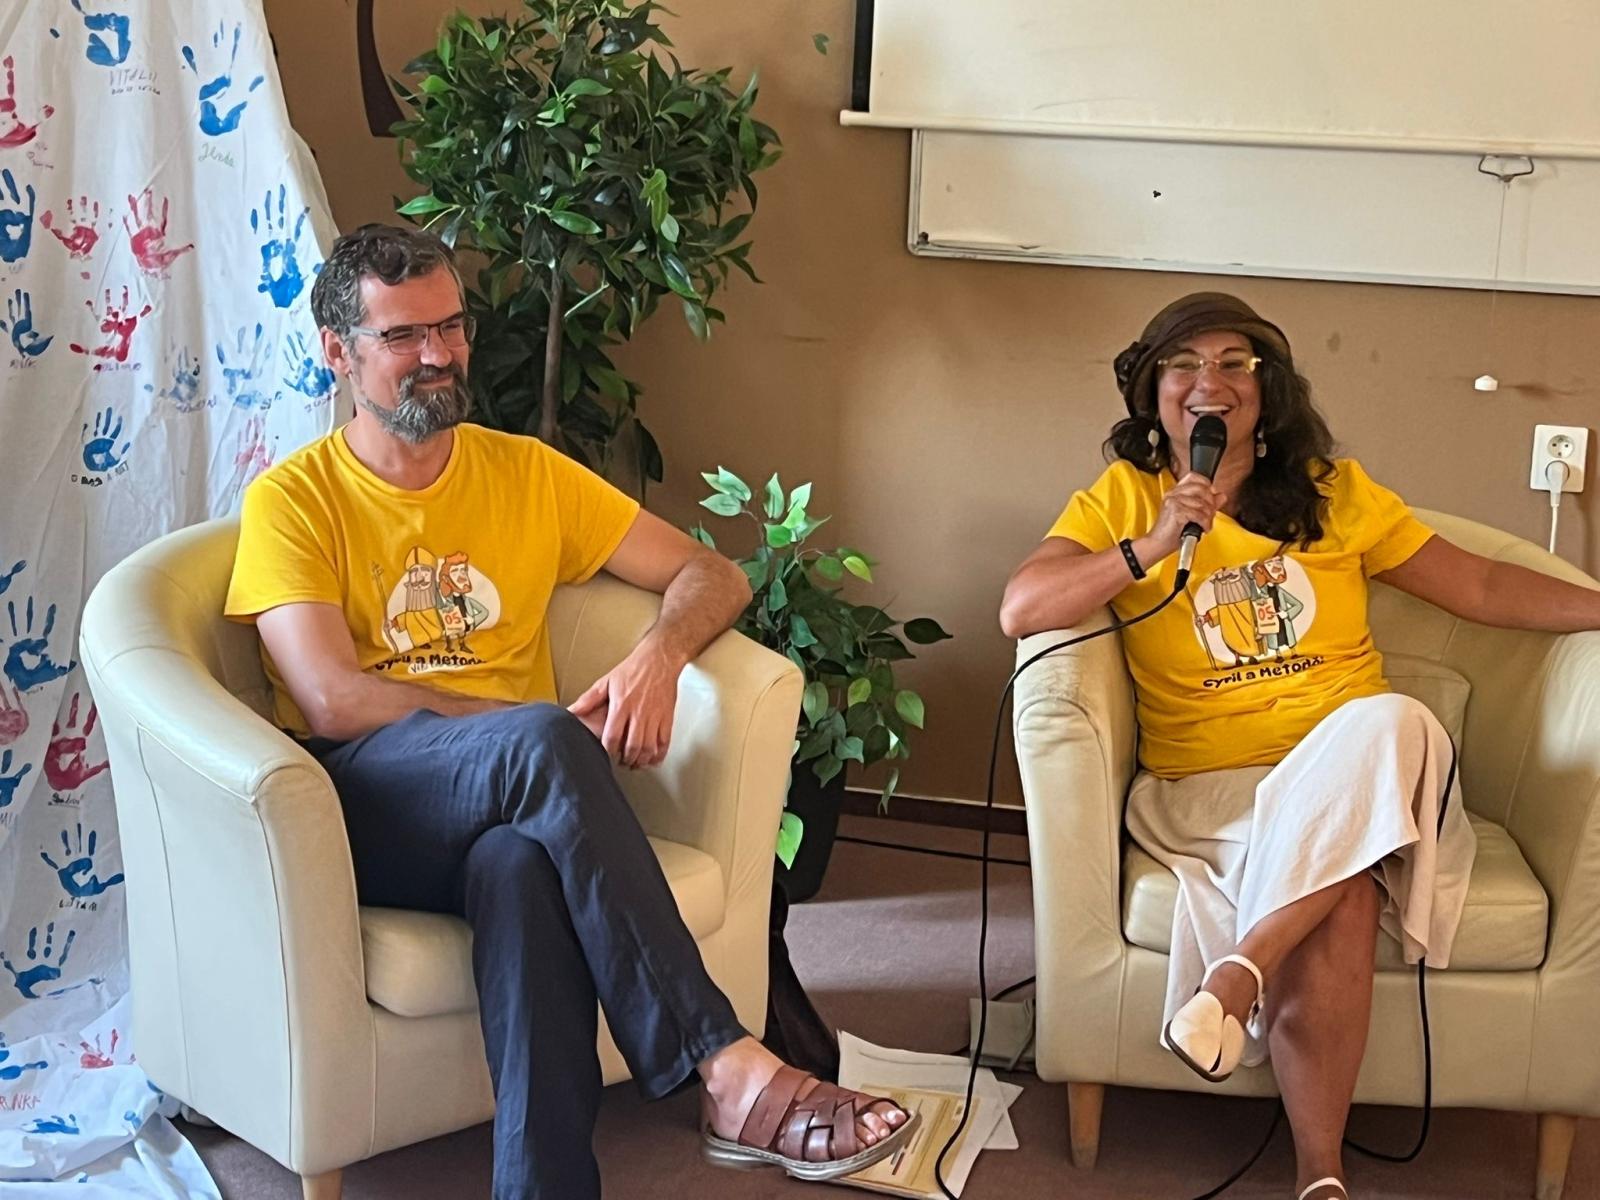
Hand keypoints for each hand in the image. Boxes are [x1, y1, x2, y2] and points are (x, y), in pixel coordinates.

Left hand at [567, 645, 680, 768]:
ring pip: (649, 748)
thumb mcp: (606, 682)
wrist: (659, 659)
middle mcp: (639, 713)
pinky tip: (652, 759)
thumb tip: (571, 711)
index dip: (609, 750)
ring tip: (635, 763)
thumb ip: (589, 699)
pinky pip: (664, 742)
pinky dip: (659, 755)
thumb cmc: (633, 670)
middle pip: (632, 746)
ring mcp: (655, 717)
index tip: (607, 753)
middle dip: (626, 759)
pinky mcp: (667, 717)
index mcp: (621, 706)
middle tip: (622, 762)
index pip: (612, 736)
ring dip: (641, 760)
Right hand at [1145, 471, 1226, 558]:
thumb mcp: (1192, 515)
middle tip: (1210, 515)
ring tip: (1205, 524)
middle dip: (1211, 504)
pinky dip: (1205, 523)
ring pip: (1202, 504)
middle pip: (1202, 489)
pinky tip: (1203, 528)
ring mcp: (1173, 501)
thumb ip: (1208, 504)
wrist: (1157, 544)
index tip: (1212, 497)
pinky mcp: (1176, 511)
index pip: (1194, 477)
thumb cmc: (1171, 533)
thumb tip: (1221, 496)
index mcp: (1175, 492)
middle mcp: (1173, 494)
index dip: (1207, 484)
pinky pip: (1199, 514)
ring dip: (1208, 516)